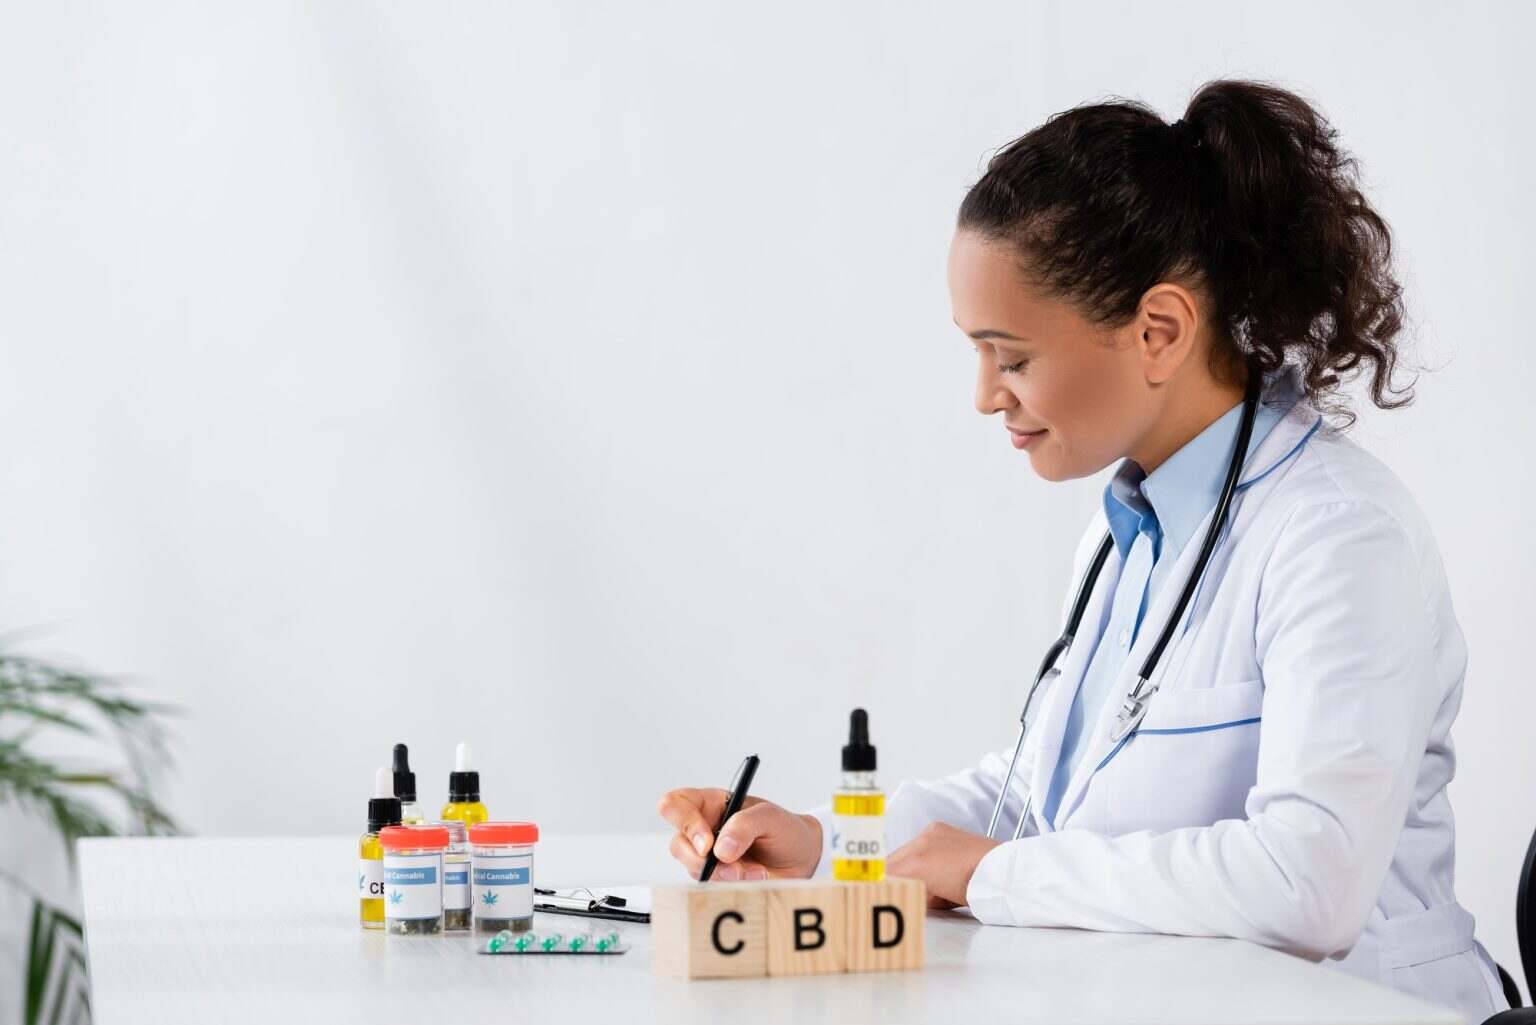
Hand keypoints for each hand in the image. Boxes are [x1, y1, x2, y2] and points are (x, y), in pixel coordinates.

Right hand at [656, 787, 823, 880]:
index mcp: (711, 804)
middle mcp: (703, 829)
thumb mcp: (770, 817)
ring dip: (724, 874)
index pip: (676, 804)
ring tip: (754, 871)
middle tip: (730, 865)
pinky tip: (754, 877)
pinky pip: (712, 886)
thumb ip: (745, 824)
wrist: (802, 858)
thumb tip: (721, 848)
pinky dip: (733, 885)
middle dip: (702, 859)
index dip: (683, 821)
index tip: (707, 842)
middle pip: (678, 843)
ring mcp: (708, 857)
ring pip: (693, 869)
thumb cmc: (784, 829)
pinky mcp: (718, 878)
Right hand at [886, 821, 1001, 908]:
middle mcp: (921, 842)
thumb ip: (916, 895)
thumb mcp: (939, 902)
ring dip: (905, 865)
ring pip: (903, 851)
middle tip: (900, 892)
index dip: (882, 887)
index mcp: (918, 864)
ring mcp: (930, 832)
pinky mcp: (938, 828)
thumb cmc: (976, 889)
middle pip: (890, 861)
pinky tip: (932, 866)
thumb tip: (905, 896)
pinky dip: (919, 854)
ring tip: (923, 881)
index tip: (880, 894)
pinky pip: (917, 841)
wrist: (1000, 870)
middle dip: (892, 877)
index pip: (886, 875)